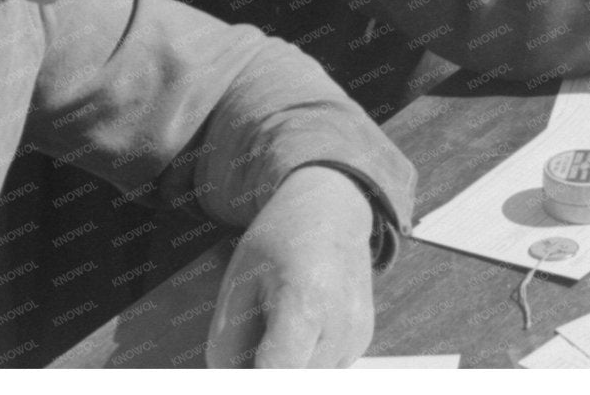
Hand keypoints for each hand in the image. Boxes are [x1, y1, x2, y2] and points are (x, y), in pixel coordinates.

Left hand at [206, 166, 376, 367]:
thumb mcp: (237, 284)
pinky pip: (321, 370)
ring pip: (305, 379)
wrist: (333, 211)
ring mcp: (356, 335)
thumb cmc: (278, 243)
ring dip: (284, 368)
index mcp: (307, 300)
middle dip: (263, 370)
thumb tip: (231, 382)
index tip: (239, 368)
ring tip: (276, 326)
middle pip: (291, 379)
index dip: (254, 379)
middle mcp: (342, 324)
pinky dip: (303, 360)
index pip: (280, 371)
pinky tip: (299, 324)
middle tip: (250, 340)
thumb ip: (227, 346)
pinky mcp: (362, 341)